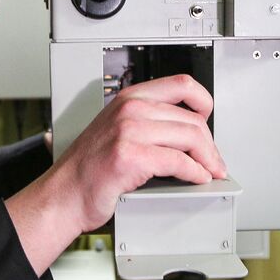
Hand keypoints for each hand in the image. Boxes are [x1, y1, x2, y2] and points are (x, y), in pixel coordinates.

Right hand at [5, 75, 226, 273]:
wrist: (64, 194)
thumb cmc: (89, 169)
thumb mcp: (117, 130)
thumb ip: (147, 122)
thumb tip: (189, 130)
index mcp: (129, 98)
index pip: (181, 85)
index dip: (204, 101)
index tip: (210, 118)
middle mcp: (129, 109)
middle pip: (192, 118)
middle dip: (210, 144)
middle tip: (214, 161)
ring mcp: (129, 131)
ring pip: (190, 138)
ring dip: (207, 159)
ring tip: (209, 172)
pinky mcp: (131, 156)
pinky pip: (178, 162)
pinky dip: (195, 173)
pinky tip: (197, 178)